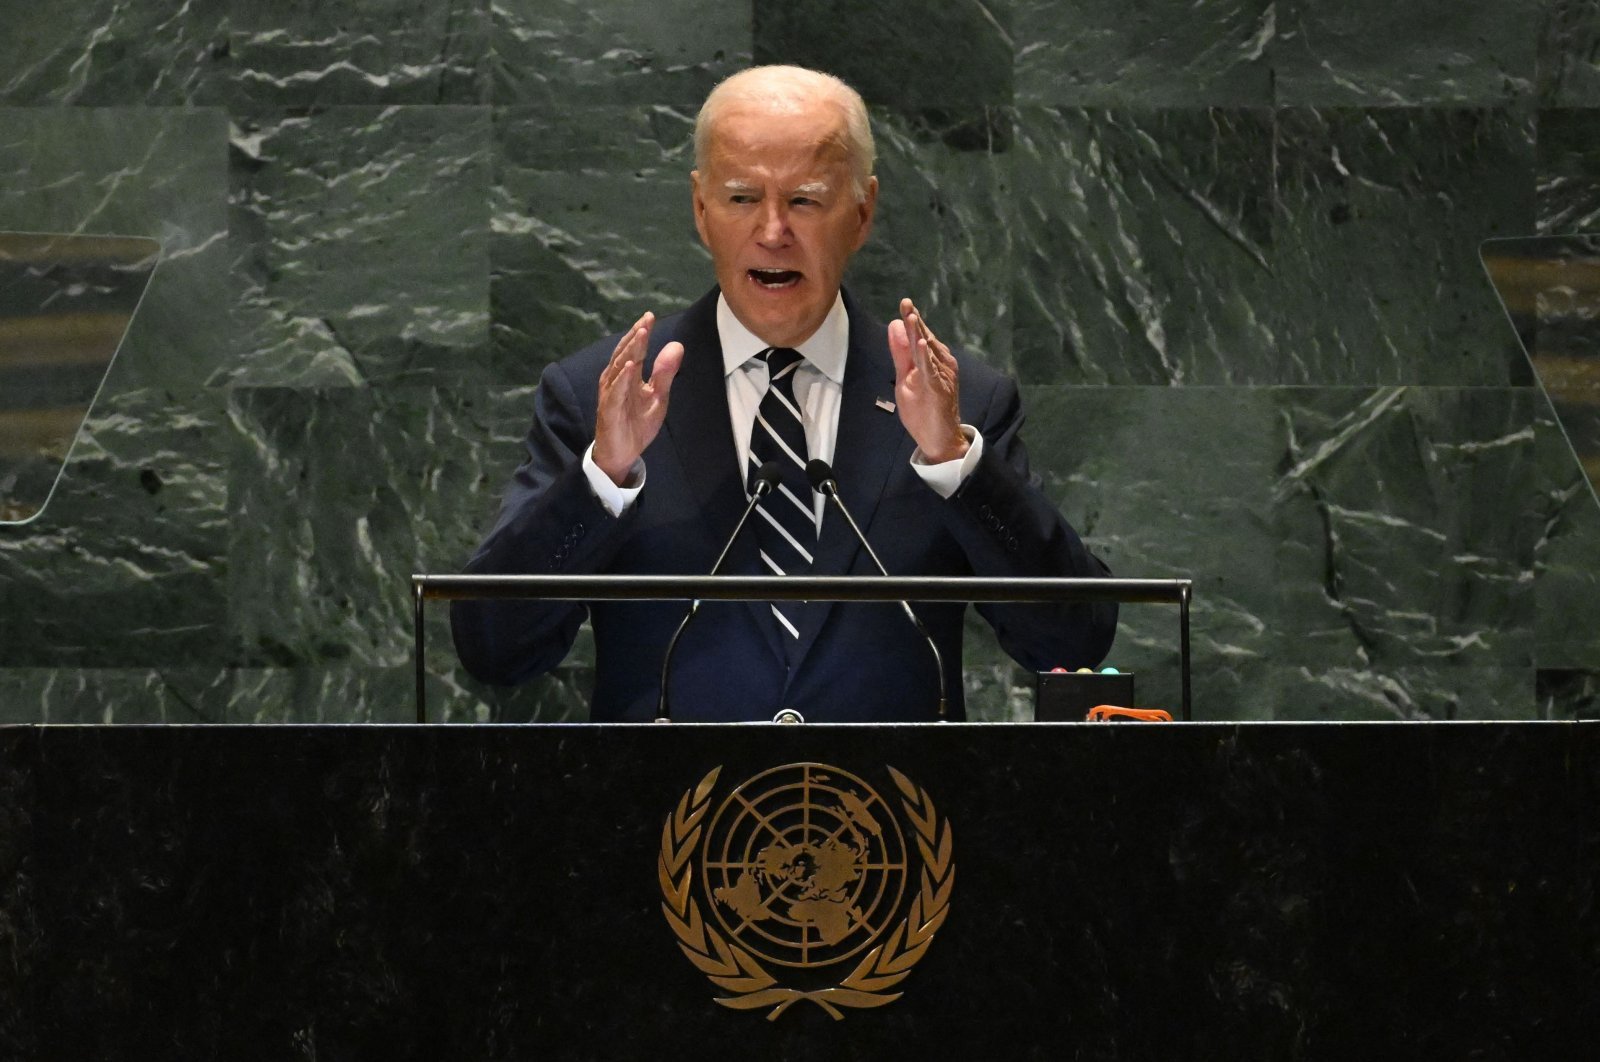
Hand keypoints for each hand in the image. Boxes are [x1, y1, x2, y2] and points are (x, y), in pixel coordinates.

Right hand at [592, 311, 683, 484]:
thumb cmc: (636, 422)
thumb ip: (665, 373)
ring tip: (641, 334)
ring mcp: (611, 394)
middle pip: (626, 353)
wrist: (622, 452)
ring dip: (630, 350)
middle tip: (647, 319)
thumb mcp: (657, 396)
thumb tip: (677, 345)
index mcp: (627, 375)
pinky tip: (629, 366)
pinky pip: (615, 392)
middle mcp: (615, 380)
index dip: (642, 332)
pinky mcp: (609, 409)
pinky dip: (622, 378)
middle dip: (636, 335)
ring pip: (619, 368)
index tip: (650, 316)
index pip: (635, 349)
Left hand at [887, 297, 966, 462]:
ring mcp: (941, 376)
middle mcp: (941, 364)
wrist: (940, 438)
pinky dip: (927, 358)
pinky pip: (932, 371)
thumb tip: (895, 325)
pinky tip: (922, 345)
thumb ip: (900, 353)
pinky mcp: (939, 389)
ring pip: (928, 352)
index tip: (904, 303)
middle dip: (915, 321)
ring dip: (920, 334)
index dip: (912, 320)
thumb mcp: (905, 378)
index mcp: (932, 360)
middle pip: (925, 339)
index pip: (920, 336)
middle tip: (906, 303)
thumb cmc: (923, 408)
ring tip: (911, 317)